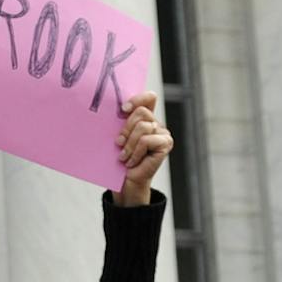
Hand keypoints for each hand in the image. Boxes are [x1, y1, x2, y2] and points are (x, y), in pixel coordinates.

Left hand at [117, 91, 172, 207]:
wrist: (125, 183)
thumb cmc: (119, 161)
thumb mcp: (118, 138)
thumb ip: (121, 123)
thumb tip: (116, 111)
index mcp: (145, 119)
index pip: (149, 98)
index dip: (137, 100)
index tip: (122, 110)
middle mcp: (156, 124)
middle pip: (142, 112)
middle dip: (126, 128)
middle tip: (119, 143)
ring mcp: (162, 134)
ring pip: (143, 127)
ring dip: (129, 144)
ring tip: (124, 156)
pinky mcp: (165, 144)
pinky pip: (146, 140)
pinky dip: (135, 152)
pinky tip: (132, 162)